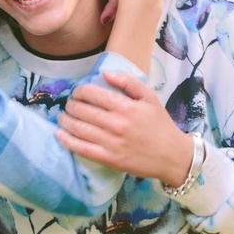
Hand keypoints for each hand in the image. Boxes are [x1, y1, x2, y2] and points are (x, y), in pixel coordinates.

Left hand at [55, 71, 193, 185]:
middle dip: (70, 105)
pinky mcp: (109, 159)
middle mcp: (116, 124)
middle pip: (81, 110)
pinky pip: (81, 148)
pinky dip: (66, 140)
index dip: (79, 91)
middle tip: (69, 105)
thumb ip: (128, 82)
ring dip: (65, 121)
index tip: (77, 92)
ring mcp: (111, 143)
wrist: (173, 157)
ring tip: (63, 117)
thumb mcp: (149, 98)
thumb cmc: (160, 125)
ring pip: (78, 129)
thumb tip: (105, 74)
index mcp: (126, 107)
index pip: (92, 94)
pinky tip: (60, 134)